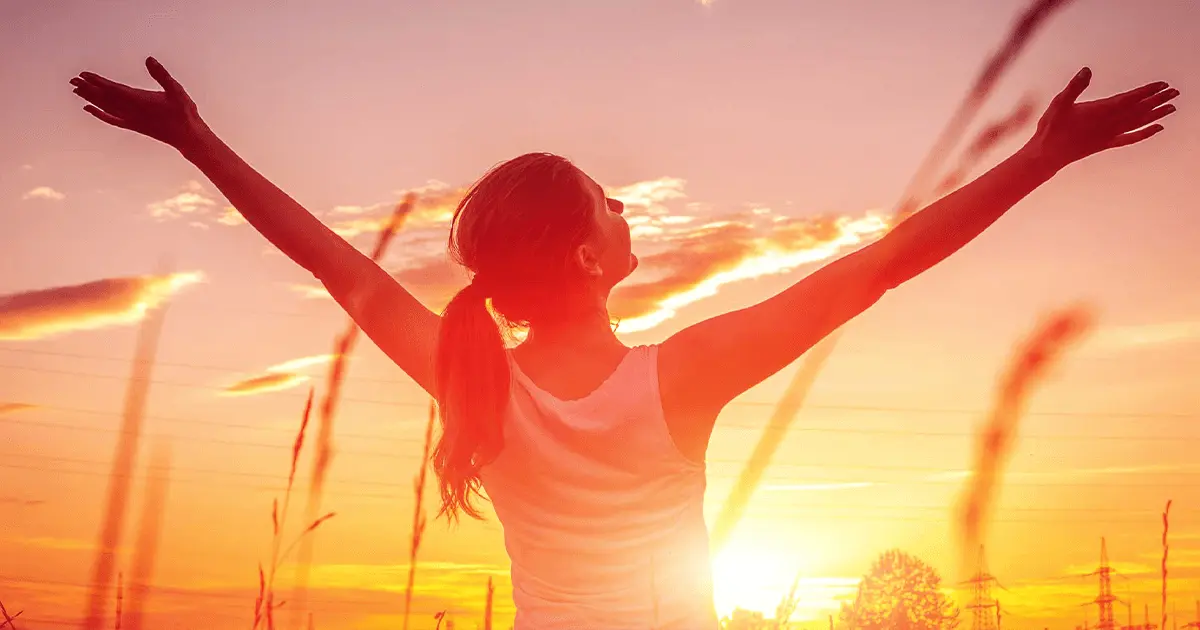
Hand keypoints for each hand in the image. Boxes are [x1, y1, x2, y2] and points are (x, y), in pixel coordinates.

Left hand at [70, 57, 205, 149]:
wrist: (188, 137)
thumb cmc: (184, 113)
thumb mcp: (176, 90)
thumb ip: (162, 75)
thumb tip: (149, 60)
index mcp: (141, 101)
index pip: (113, 89)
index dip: (97, 82)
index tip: (84, 75)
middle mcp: (132, 111)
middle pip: (105, 98)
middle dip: (88, 88)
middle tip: (72, 80)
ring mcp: (131, 120)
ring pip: (105, 108)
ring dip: (90, 98)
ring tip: (76, 90)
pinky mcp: (133, 126)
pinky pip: (111, 119)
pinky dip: (98, 114)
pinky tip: (88, 109)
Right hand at [1024, 67, 1178, 172]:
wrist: (1047, 155)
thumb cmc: (1051, 128)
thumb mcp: (1059, 103)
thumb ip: (1074, 87)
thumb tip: (1087, 70)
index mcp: (1099, 111)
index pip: (1129, 99)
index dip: (1146, 91)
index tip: (1162, 84)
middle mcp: (1108, 124)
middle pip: (1138, 110)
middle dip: (1157, 100)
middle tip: (1174, 92)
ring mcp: (1109, 135)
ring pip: (1138, 123)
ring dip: (1156, 114)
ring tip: (1172, 107)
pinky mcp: (1106, 144)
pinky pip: (1131, 138)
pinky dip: (1145, 133)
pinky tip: (1158, 128)